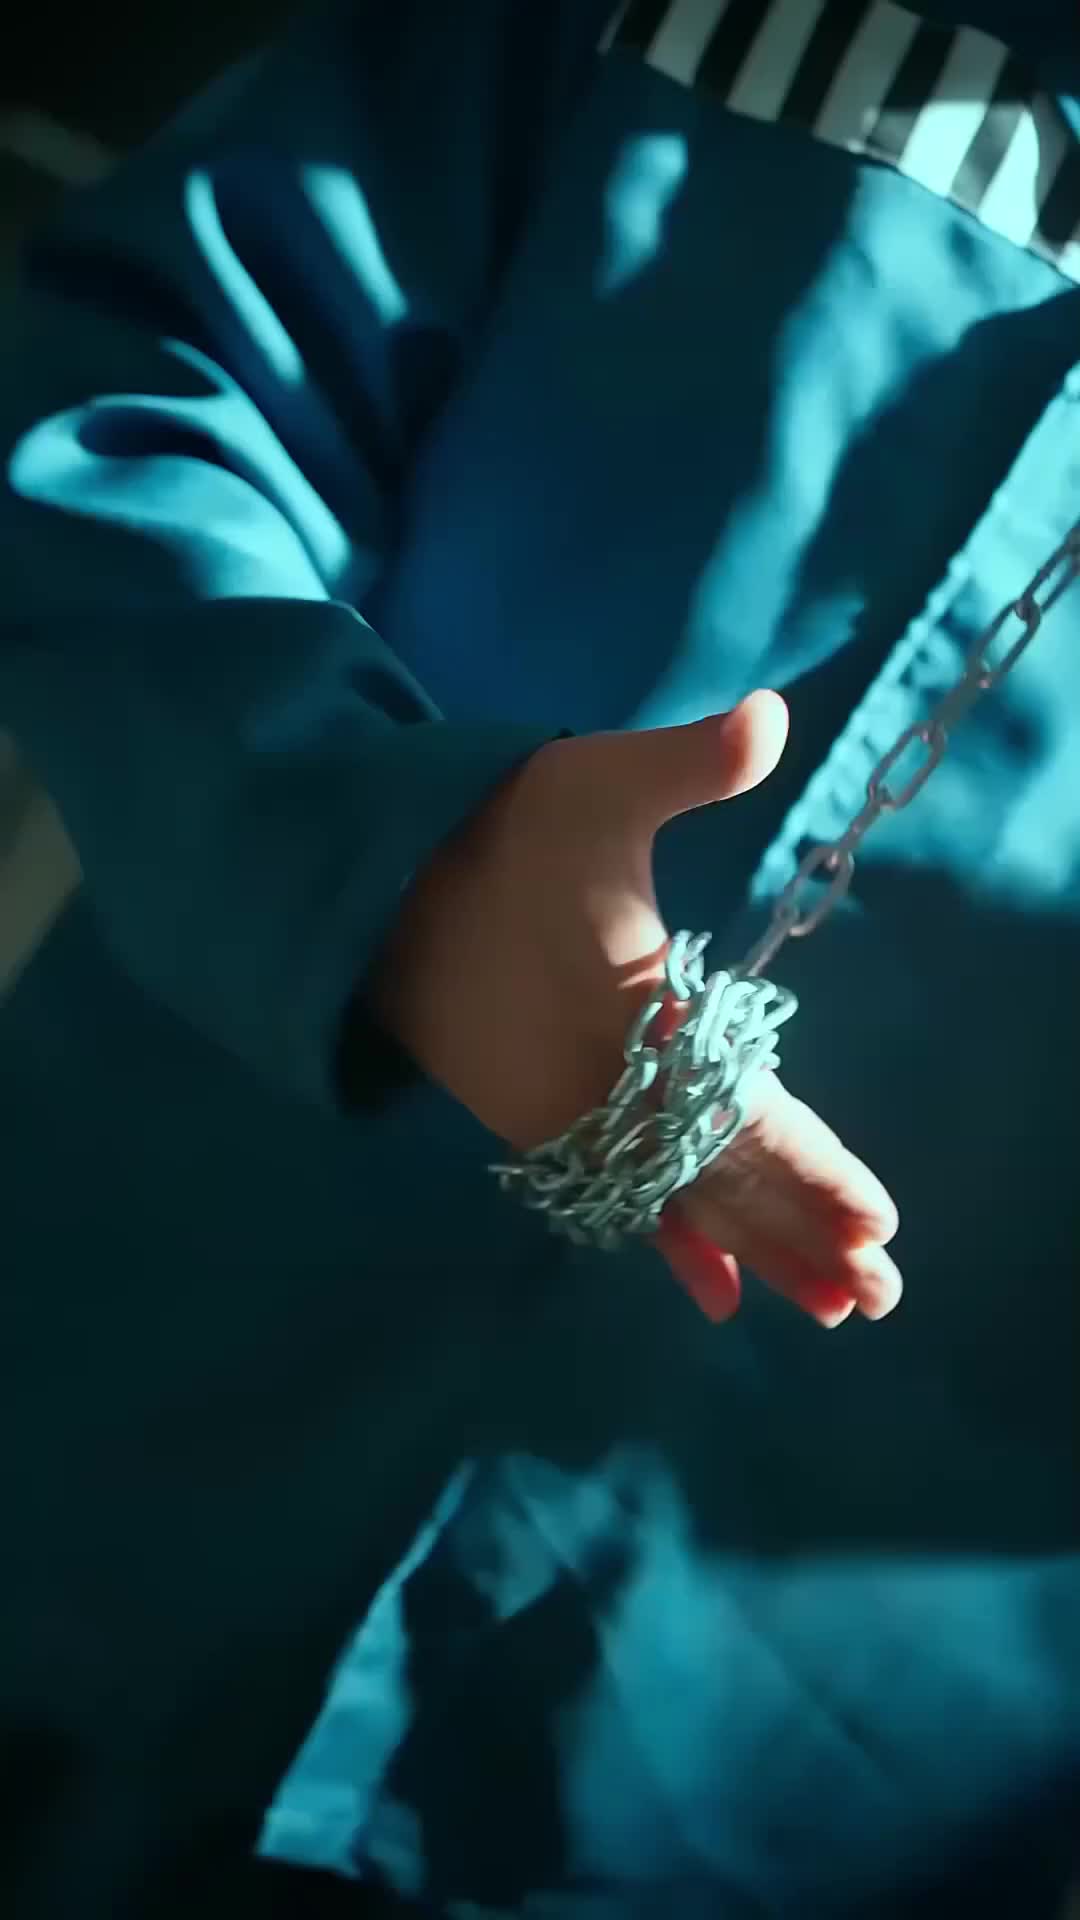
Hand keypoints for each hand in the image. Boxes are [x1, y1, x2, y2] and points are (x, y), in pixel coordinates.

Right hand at [371, 693, 899, 1326]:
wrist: (372, 887)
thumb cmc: (496, 835)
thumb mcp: (590, 785)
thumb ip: (686, 760)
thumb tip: (772, 712)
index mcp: (637, 1022)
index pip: (748, 1118)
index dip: (815, 1172)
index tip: (879, 1222)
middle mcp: (608, 1092)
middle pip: (726, 1182)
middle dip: (806, 1237)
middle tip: (880, 1295)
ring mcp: (570, 1119)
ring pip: (682, 1206)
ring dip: (760, 1254)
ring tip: (830, 1308)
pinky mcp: (540, 1125)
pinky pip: (622, 1202)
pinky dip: (675, 1248)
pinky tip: (712, 1293)